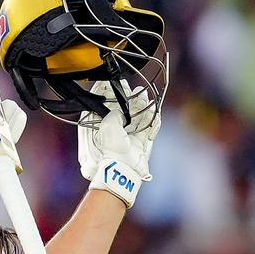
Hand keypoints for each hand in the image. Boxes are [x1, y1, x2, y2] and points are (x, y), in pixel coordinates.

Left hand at [78, 82, 160, 207]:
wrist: (122, 169)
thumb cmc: (110, 150)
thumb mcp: (108, 124)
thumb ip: (115, 113)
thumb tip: (121, 110)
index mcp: (101, 128)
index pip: (104, 107)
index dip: (109, 95)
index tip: (113, 84)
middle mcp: (114, 132)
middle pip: (123, 111)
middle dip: (129, 99)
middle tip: (133, 89)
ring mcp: (128, 137)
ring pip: (137, 117)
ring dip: (142, 107)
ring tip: (144, 96)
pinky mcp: (141, 143)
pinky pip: (149, 128)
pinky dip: (152, 119)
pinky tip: (154, 110)